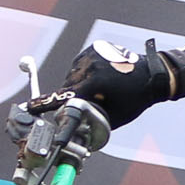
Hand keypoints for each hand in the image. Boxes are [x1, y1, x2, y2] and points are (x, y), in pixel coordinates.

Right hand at [9, 39, 168, 147]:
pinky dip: (84, 74)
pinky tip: (100, 78)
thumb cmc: (135, 99)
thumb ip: (89, 124)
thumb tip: (70, 136)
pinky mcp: (93, 48)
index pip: (64, 96)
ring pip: (72, 76)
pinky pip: (79, 66)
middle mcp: (91, 65)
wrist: (153, 74)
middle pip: (67, 86)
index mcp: (96, 83)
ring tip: (100, 89)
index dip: (45, 105)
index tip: (30, 108)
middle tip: (88, 103)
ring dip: (78, 85)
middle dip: (71, 97)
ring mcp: (91, 54)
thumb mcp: (114, 118)